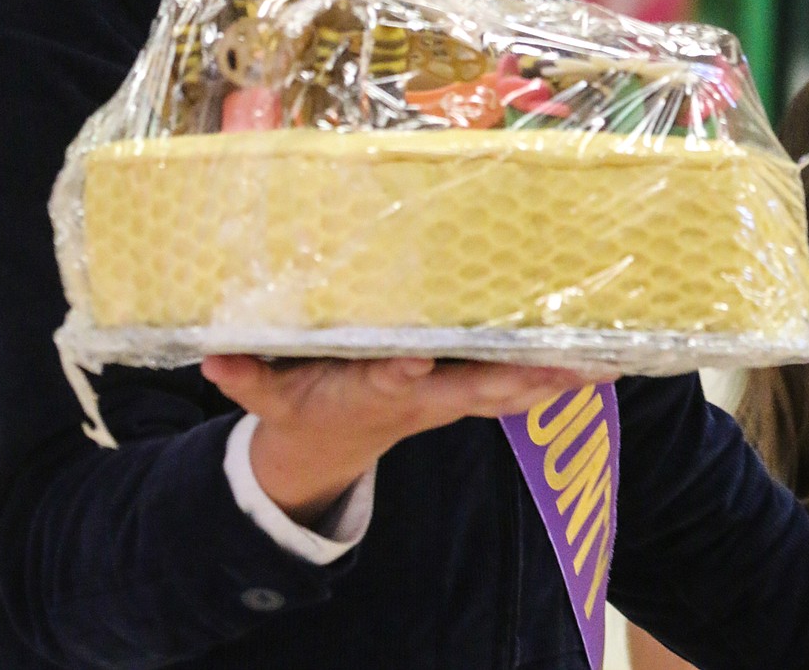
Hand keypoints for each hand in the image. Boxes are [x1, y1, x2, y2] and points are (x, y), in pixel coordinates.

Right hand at [201, 355, 597, 527]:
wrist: (333, 453)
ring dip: (548, 379)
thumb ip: (246, 376)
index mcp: (370, 390)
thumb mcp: (267, 399)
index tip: (417, 357)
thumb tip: (211, 356)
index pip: (390, 379)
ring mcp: (447, 400)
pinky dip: (552, 377)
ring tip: (596, 361)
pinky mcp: (465, 395)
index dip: (403, 371)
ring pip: (505, 390)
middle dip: (509, 378)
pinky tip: (597, 360)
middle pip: (469, 389)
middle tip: (550, 362)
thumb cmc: (304, 408)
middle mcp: (419, 396)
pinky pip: (515, 387)